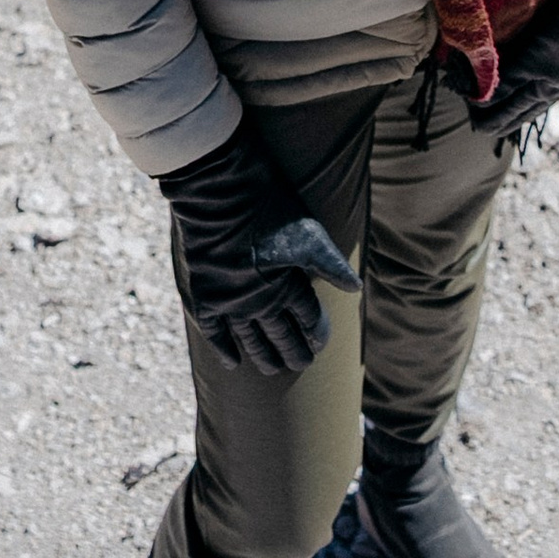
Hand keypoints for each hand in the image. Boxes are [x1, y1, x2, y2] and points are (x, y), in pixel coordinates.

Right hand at [157, 120, 360, 376]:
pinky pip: (214, 333)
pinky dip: (223, 349)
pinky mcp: (203, 295)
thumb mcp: (309, 231)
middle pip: (281, 336)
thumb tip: (355, 289)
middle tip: (300, 365)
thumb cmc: (267, 202)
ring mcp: (229, 302)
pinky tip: (233, 363)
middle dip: (292, 352)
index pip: (308, 321)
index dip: (315, 333)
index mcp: (288, 287)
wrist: (216, 188)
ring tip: (272, 369)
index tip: (319, 344)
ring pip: (250, 339)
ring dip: (263, 355)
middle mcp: (259, 302)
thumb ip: (331, 264)